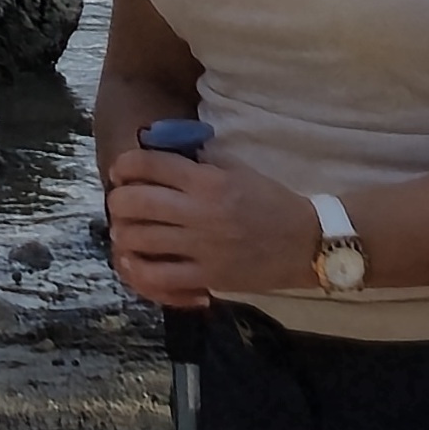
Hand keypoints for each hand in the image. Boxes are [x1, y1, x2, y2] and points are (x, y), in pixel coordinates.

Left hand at [104, 141, 321, 305]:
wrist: (310, 242)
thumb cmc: (272, 202)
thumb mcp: (237, 171)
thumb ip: (199, 164)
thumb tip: (158, 152)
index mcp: (209, 180)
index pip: (150, 164)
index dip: (125, 165)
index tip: (120, 171)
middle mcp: (201, 211)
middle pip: (134, 202)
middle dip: (118, 201)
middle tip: (122, 204)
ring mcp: (203, 247)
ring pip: (139, 238)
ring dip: (123, 234)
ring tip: (125, 232)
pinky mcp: (208, 277)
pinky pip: (158, 276)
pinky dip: (137, 270)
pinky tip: (134, 262)